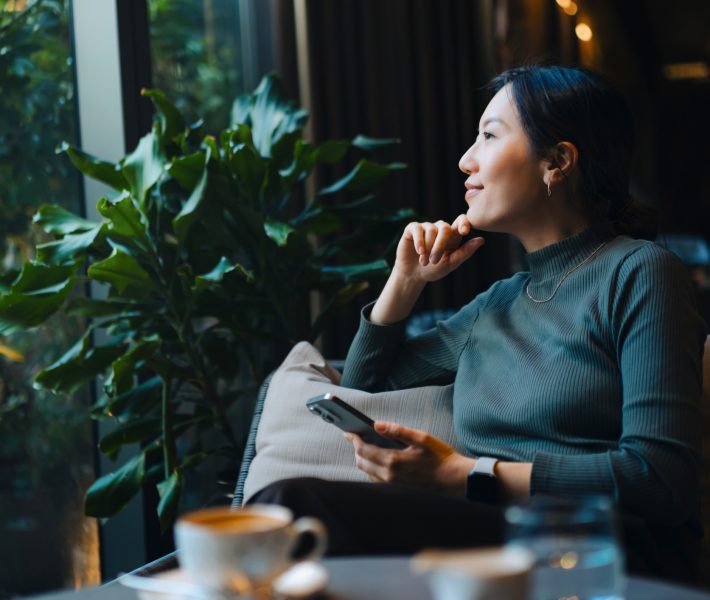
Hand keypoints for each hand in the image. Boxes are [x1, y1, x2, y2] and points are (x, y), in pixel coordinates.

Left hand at [344, 421, 472, 494]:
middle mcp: (389, 475)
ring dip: (363, 459)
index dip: (354, 439)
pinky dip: (371, 469)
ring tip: (365, 446)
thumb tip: (376, 425)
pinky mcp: (396, 490)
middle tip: (355, 437)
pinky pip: (375, 480)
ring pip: (367, 472)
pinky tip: (376, 460)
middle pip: (361, 462)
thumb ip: (397, 430)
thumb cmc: (439, 457)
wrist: (453, 480)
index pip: (363, 449)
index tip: (348, 431)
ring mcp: (392, 485)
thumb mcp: (421, 438)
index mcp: (393, 460)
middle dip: (356, 448)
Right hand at [394, 215, 484, 283]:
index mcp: (452, 235)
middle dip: (440, 245)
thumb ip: (465, 252)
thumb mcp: (451, 263)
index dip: (464, 223)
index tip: (464, 232)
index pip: (461, 221)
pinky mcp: (412, 228)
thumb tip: (482, 240)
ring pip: (431, 230)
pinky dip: (419, 242)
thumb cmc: (433, 269)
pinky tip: (419, 252)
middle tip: (434, 261)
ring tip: (424, 261)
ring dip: (428, 248)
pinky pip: (417, 229)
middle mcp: (439, 228)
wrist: (413, 275)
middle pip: (445, 227)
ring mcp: (426, 227)